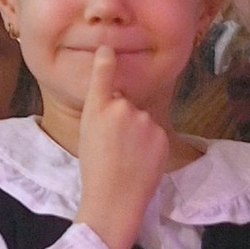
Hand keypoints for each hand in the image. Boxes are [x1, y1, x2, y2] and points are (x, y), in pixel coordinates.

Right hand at [75, 47, 172, 248]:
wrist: (114, 199)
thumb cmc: (95, 171)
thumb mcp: (88, 136)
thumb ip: (102, 114)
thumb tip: (119, 102)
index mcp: (96, 108)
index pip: (102, 75)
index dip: (106, 60)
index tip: (108, 49)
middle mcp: (121, 107)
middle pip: (125, 103)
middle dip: (123, 118)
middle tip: (113, 146)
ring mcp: (143, 120)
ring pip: (141, 119)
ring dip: (137, 131)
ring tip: (126, 157)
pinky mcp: (161, 134)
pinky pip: (154, 133)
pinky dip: (150, 144)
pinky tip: (140, 161)